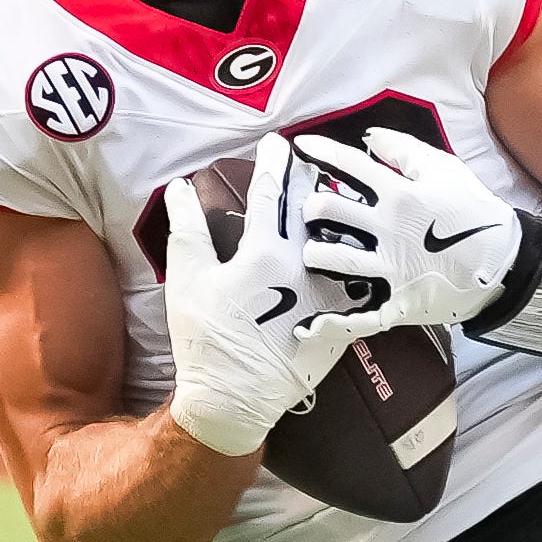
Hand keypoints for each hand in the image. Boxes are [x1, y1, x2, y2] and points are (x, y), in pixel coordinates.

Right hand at [161, 136, 375, 457]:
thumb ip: (187, 230)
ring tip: (342, 195)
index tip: (278, 144)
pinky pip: (359, 280)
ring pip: (342, 243)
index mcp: (264, 254)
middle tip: (316, 159)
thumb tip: (180, 188)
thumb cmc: (206, 338)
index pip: (272, 196)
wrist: (236, 397)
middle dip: (312, 181)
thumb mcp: (188, 280)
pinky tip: (361, 246)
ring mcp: (327, 294)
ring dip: (340, 216)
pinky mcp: (343, 318)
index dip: (274, 165)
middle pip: (313, 213)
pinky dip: (359, 259)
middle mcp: (303, 268)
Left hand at [287, 126, 523, 326]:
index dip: (321, 152)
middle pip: (328, 211)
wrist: (507, 265)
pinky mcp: (396, 300)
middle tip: (313, 211)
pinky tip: (311, 322)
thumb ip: (406, 151)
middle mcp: (389, 228)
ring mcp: (390, 267)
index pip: (350, 166)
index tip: (302, 148)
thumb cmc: (476, 214)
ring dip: (314, 252)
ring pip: (331, 258)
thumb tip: (370, 139)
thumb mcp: (447, 171)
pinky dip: (332, 320)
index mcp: (400, 194)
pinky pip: (357, 312)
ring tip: (315, 251)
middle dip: (311, 208)